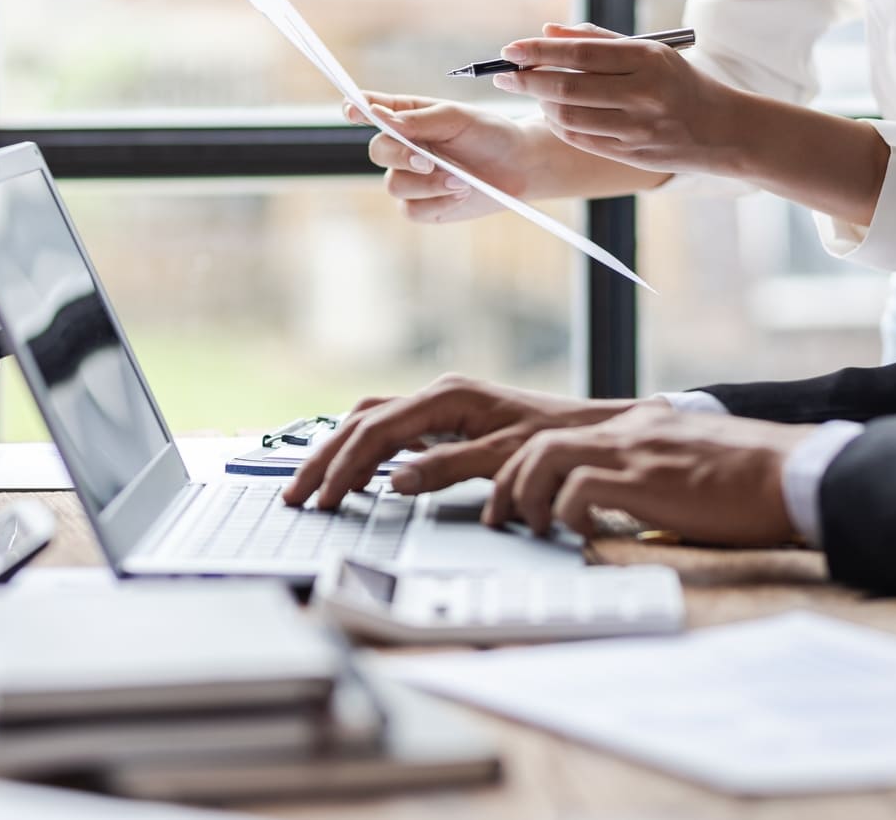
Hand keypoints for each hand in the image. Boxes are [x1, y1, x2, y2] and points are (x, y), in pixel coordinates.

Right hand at [282, 373, 632, 509]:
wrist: (599, 432)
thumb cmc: (562, 442)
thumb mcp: (505, 458)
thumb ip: (447, 468)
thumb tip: (394, 481)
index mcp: (447, 398)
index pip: (375, 432)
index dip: (342, 467)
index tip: (321, 499)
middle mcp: (438, 395)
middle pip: (360, 423)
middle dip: (324, 460)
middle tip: (297, 497)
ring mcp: (441, 407)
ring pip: (370, 423)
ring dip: (338, 454)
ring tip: (311, 487)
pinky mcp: (446, 421)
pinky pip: (389, 431)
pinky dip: (362, 451)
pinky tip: (351, 473)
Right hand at [350, 91, 538, 222]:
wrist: (518, 167)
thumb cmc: (488, 134)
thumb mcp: (457, 119)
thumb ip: (419, 120)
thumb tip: (381, 118)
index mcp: (407, 116)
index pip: (371, 110)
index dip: (357, 109)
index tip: (353, 109)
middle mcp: (403, 147)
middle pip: (378, 151)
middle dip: (400, 156)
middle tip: (427, 160)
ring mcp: (410, 178)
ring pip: (395, 185)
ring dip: (427, 184)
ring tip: (461, 179)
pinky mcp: (421, 206)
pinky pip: (411, 209)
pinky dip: (436, 202)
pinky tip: (460, 193)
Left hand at [483, 403, 811, 545]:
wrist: (794, 471)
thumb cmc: (751, 479)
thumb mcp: (689, 462)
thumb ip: (652, 470)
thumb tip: (628, 502)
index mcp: (638, 425)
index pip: (561, 434)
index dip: (527, 466)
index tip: (514, 496)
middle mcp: (627, 431)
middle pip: (538, 443)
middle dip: (508, 482)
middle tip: (501, 517)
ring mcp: (634, 453)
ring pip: (545, 456)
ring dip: (527, 495)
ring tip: (534, 526)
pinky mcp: (645, 480)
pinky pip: (579, 488)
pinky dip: (567, 512)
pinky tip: (578, 533)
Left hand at [491, 23, 741, 175]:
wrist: (723, 130)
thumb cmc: (679, 83)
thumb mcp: (649, 52)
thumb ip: (597, 40)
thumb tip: (547, 31)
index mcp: (647, 59)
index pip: (580, 53)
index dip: (539, 52)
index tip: (510, 50)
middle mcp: (642, 94)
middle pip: (567, 86)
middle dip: (526, 80)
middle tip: (502, 74)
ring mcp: (637, 128)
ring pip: (568, 116)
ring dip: (540, 103)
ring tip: (531, 91)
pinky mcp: (631, 154)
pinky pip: (580, 139)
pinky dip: (557, 124)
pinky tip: (551, 112)